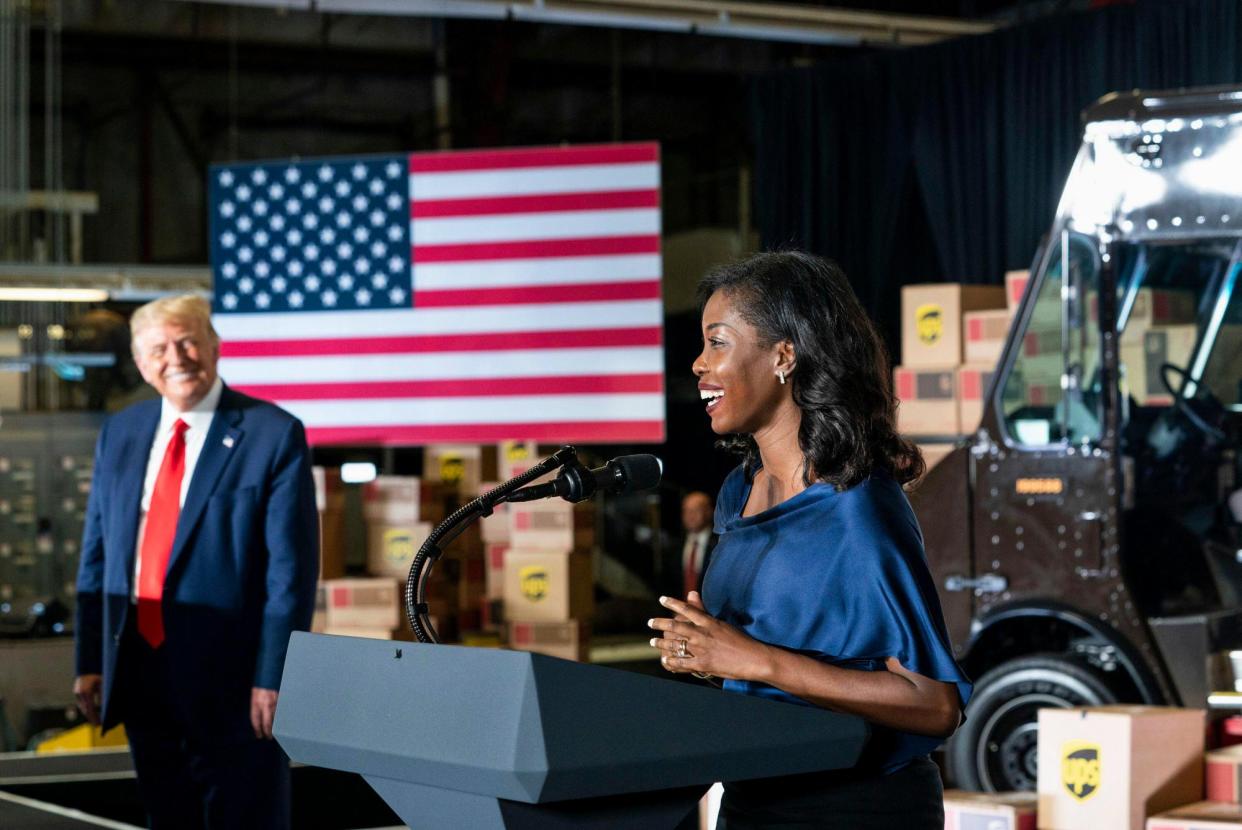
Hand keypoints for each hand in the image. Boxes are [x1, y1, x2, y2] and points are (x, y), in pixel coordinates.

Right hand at [74, 674, 102, 725]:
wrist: (88, 667)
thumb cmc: (98, 675)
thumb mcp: (103, 684)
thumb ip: (103, 695)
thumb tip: (106, 706)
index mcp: (87, 692)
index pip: (91, 708)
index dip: (95, 717)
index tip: (99, 724)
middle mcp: (80, 694)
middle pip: (86, 710)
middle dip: (92, 718)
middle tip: (98, 725)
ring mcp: (77, 694)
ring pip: (83, 708)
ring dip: (89, 714)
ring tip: (96, 721)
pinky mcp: (77, 693)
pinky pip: (82, 704)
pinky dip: (87, 709)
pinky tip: (92, 712)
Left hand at [250, 687, 278, 739]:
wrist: (270, 674)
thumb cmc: (261, 684)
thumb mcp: (255, 695)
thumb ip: (256, 706)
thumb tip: (258, 718)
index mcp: (256, 702)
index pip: (256, 720)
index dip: (257, 730)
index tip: (259, 735)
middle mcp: (265, 704)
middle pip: (266, 723)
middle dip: (267, 731)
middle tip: (268, 737)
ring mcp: (275, 702)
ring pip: (275, 718)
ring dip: (275, 726)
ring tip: (275, 732)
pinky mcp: (281, 700)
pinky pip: (281, 712)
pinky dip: (281, 718)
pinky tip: (281, 722)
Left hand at [648, 593, 776, 680]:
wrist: (754, 658)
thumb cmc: (741, 640)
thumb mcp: (722, 622)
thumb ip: (704, 610)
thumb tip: (692, 593)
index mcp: (708, 622)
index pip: (686, 609)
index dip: (672, 603)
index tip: (662, 599)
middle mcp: (702, 634)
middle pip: (675, 626)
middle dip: (659, 624)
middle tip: (650, 623)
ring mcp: (701, 649)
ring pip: (674, 645)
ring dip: (661, 644)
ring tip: (653, 642)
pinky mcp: (703, 664)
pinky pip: (681, 663)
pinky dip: (671, 662)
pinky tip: (665, 661)